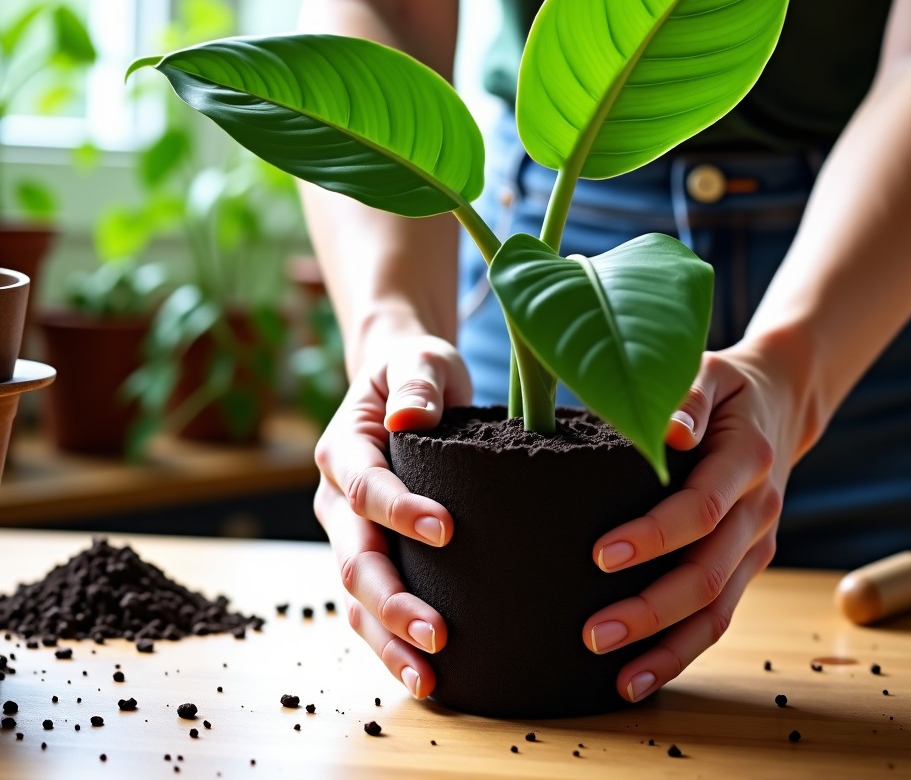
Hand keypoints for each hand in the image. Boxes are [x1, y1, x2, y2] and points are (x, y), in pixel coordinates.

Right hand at [313, 335, 471, 698]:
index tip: (447, 529)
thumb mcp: (421, 360)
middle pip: (355, 558)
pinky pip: (371, 608)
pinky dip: (391, 642)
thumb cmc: (418, 372)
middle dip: (392, 600)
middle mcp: (337, 500)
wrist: (406, 387)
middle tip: (438, 632)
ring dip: (388, 638)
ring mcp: (349, 534)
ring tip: (429, 676)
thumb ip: (418, 383)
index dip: (400, 511)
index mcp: (343, 448)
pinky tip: (428, 675)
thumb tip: (409, 418)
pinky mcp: (372, 556)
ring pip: (357, 597)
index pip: (365, 487)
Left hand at [582, 336, 816, 701]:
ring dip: (667, 646)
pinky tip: (641, 675)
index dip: (653, 537)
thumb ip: (689, 397)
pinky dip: (683, 649)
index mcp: (748, 460)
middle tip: (591, 632)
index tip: (599, 554)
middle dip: (650, 609)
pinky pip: (720, 615)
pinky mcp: (750, 561)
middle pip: (708, 573)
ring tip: (616, 677)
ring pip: (718, 610)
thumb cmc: (728, 385)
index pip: (700, 509)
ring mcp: (759, 543)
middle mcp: (760, 510)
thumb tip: (669, 429)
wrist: (781, 400)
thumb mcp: (710, 370)